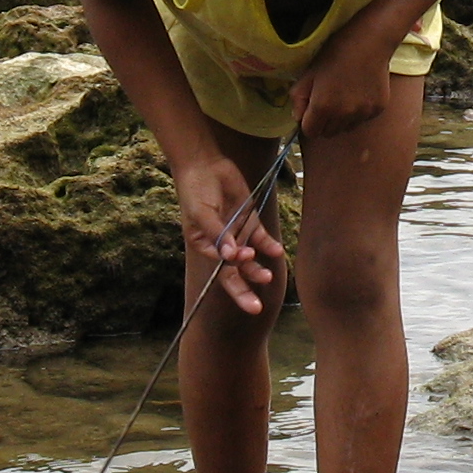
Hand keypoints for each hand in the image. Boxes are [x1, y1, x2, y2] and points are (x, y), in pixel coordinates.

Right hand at [173, 155, 287, 315]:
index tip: (247, 296)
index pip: (220, 272)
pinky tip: (277, 251)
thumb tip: (230, 257)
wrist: (205, 164)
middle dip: (245, 291)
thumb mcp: (202, 213)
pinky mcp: (249, 220)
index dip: (233, 281)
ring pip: (251, 258)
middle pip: (235, 273)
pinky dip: (269, 245)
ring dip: (258, 268)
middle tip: (257, 308)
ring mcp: (238, 233)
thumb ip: (217, 235)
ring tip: (268, 276)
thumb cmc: (195, 191)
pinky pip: (261, 237)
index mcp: (205, 248)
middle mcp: (222, 246)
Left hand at [290, 38, 390, 141]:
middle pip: (328, 133)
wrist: (371, 41)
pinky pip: (362, 119)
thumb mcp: (309, 71)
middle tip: (327, 101)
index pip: (310, 132)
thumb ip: (298, 98)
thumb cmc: (336, 52)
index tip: (311, 110)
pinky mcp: (377, 110)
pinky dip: (357, 112)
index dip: (308, 122)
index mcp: (323, 106)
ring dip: (341, 119)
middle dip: (324, 122)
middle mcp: (344, 115)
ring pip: (346, 128)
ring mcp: (363, 114)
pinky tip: (358, 92)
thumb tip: (298, 116)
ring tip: (343, 96)